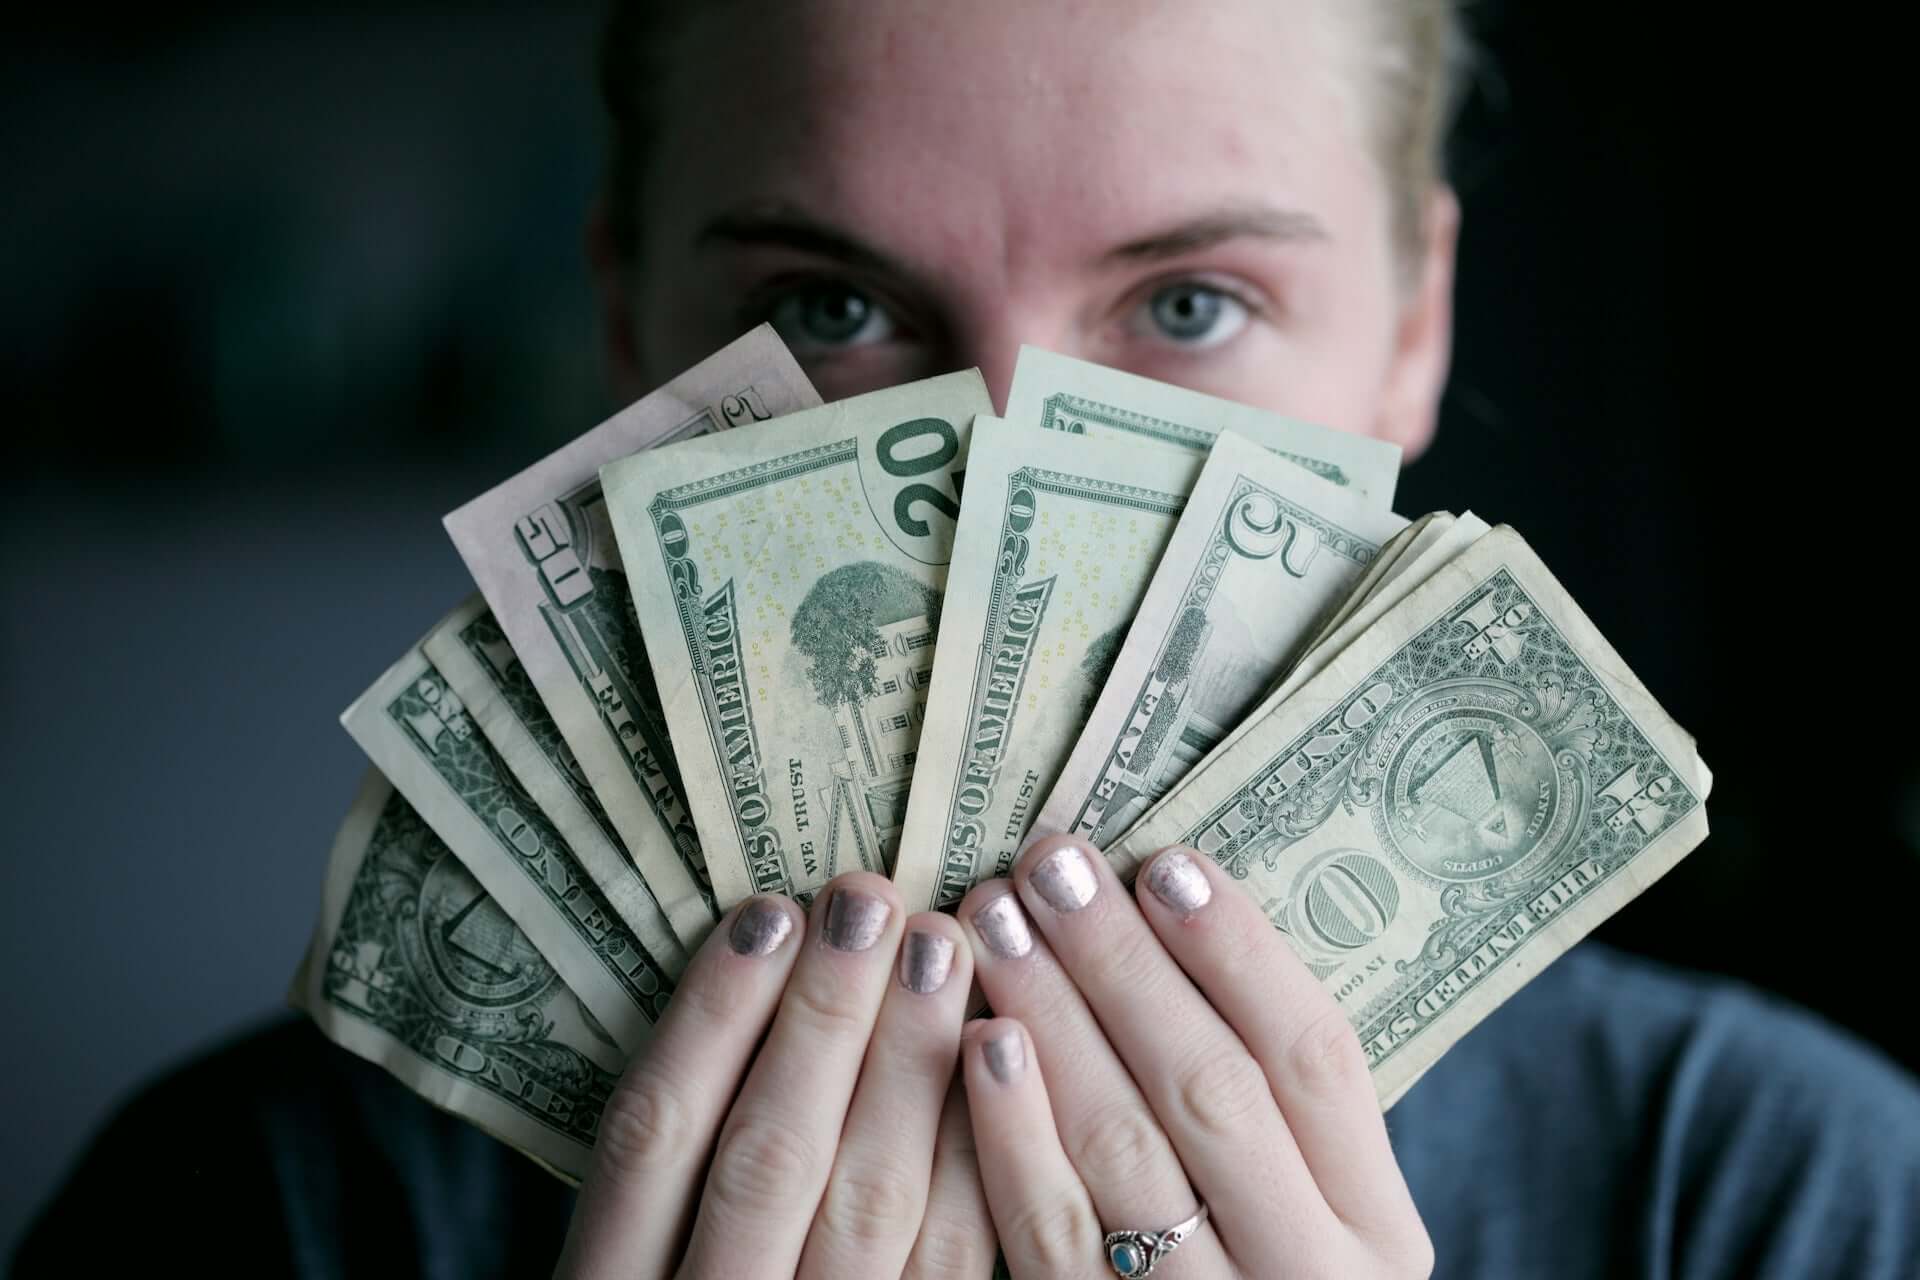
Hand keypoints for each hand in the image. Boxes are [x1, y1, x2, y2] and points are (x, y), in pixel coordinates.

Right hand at [556, 871, 995, 1278]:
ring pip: (868, 1204)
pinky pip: (952, 1262)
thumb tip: (762, 961)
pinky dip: (971, 1157)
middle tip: (871, 899)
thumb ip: (674, 1153)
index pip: (653, 1136)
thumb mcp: (633, 1256)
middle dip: (825, 1017)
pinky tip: (992, 1059)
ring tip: (941, 948)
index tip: (768, 913)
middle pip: (767, 1156)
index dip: (711, 1018)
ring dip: (907, 1067)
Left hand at [955, 834, 1433, 1278]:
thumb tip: (1172, 915)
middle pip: (1212, 1089)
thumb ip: (1270, 1110)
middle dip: (1123, 964)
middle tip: (1051, 866)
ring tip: (996, 921)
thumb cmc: (1260, 1274)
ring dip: (1054, 1019)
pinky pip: (1050, 1233)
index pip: (1316, 1058)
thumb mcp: (1310, 1208)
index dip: (1239, 951)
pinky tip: (979, 1042)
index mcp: (1377, 1226)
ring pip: (1125, 1150)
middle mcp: (1309, 1274)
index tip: (1164, 860)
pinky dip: (1011, 1130)